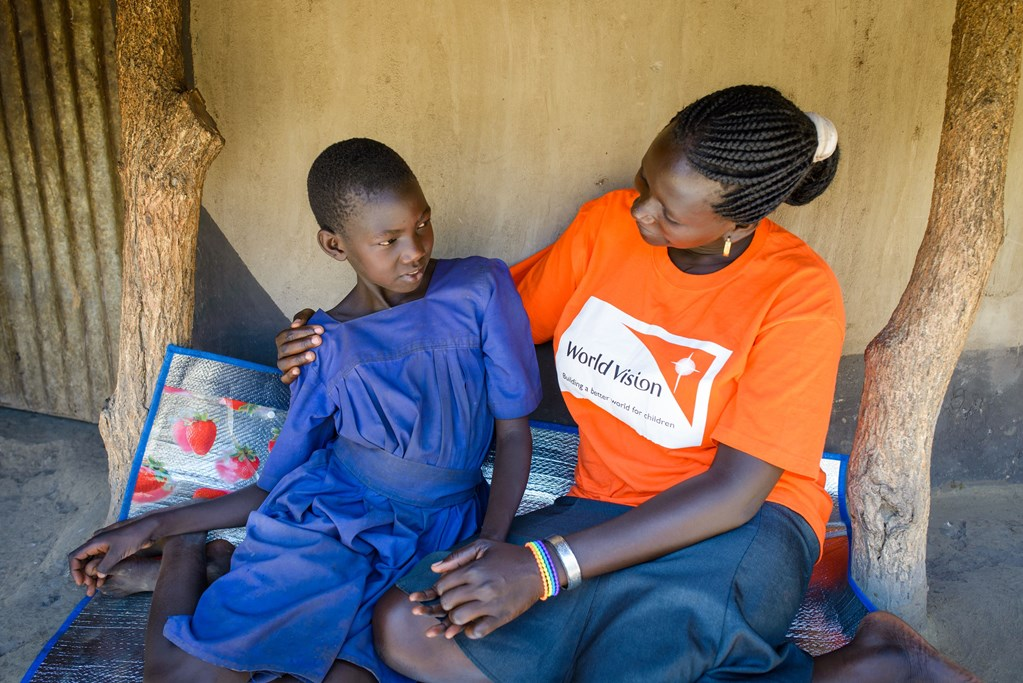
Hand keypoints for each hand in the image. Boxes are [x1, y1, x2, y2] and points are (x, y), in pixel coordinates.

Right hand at [68, 515, 159, 595]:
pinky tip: (103, 581)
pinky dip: (100, 572)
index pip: (75, 557)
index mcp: (94, 543)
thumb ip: (105, 565)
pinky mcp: (113, 550)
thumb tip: (97, 575)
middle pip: (82, 562)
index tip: (81, 582)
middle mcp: (97, 544)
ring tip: (95, 589)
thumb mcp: (117, 553)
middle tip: (88, 588)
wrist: (148, 529)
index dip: (75, 571)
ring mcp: (105, 547)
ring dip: (92, 576)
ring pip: (92, 564)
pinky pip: (101, 563)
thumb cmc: (133, 537)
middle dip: (83, 576)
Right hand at [275, 309, 322, 384]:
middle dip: (303, 343)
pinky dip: (290, 375)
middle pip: (287, 348)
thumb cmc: (314, 333)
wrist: (322, 348)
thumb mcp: (311, 319)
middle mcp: (281, 351)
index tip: (321, 330)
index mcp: (283, 338)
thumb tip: (295, 324)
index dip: (304, 331)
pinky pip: (284, 378)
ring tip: (312, 355)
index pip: (289, 334)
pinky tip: (298, 371)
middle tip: (319, 340)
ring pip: (284, 363)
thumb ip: (304, 316)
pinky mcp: (288, 377)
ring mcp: (284, 365)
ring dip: (298, 359)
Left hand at [408, 539, 542, 639]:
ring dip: (455, 618)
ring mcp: (491, 604)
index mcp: (474, 570)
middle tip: (454, 602)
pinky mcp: (501, 617)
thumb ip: (457, 556)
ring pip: (458, 619)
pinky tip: (473, 624)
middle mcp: (480, 587)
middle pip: (447, 603)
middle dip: (446, 604)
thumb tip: (434, 568)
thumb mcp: (483, 546)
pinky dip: (471, 631)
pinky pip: (477, 631)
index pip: (443, 586)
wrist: (539, 568)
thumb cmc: (508, 555)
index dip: (440, 590)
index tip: (448, 590)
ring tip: (462, 612)